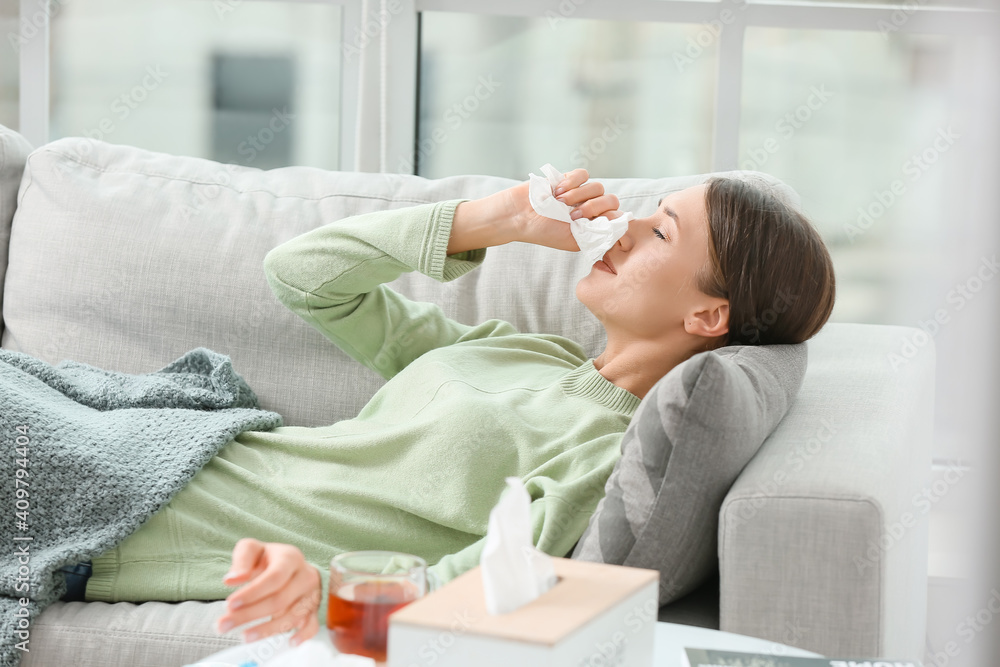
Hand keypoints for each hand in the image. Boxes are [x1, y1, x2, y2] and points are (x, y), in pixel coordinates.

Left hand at [215, 538, 321, 646]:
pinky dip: (303, 635)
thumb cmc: (268, 558)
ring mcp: (312, 593)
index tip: (230, 604)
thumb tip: (232, 579)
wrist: (290, 564)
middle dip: (249, 615)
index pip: (274, 578)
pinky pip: (312, 625)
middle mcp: (305, 575)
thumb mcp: (253, 549)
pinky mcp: (314, 609)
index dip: (252, 593)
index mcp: (291, 558)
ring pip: (292, 616)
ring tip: (244, 636)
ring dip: (267, 630)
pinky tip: (290, 642)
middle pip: (280, 600)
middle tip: (224, 625)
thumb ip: (242, 559)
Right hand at [504, 168, 623, 251]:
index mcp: (593, 225)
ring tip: (560, 203)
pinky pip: (583, 174)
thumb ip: (596, 235)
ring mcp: (581, 193)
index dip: (611, 217)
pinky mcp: (570, 179)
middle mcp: (590, 208)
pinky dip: (572, 182)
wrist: (519, 215)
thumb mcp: (573, 240)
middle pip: (611, 199)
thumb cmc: (543, 231)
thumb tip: (616, 226)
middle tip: (574, 215)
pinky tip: (557, 192)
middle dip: (595, 206)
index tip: (596, 221)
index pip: (617, 216)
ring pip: (597, 187)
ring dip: (578, 195)